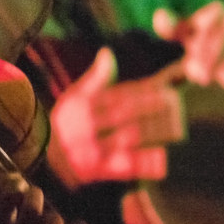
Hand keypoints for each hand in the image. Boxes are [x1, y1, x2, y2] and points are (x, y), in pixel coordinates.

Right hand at [47, 47, 183, 187]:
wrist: (46, 157)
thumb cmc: (66, 122)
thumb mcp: (74, 96)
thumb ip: (95, 78)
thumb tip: (107, 53)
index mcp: (82, 106)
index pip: (116, 96)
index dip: (140, 91)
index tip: (164, 87)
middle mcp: (86, 126)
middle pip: (122, 115)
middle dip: (149, 108)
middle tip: (174, 103)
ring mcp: (92, 150)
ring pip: (126, 140)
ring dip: (150, 134)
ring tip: (176, 127)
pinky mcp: (97, 171)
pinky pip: (122, 167)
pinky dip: (141, 164)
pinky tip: (162, 159)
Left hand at [153, 1, 223, 88]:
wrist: (221, 52)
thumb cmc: (198, 41)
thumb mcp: (181, 34)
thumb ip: (170, 26)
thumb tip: (160, 16)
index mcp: (216, 9)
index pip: (213, 14)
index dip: (202, 31)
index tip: (190, 48)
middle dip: (213, 51)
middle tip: (199, 75)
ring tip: (220, 82)